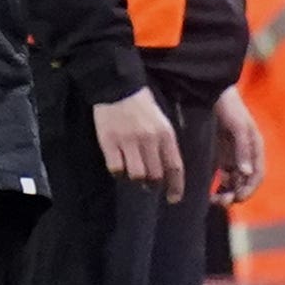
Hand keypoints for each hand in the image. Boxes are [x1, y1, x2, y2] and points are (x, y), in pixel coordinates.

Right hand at [94, 87, 185, 202]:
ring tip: (133, 175)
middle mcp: (149, 140)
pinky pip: (116, 167)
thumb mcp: (161, 121)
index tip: (173, 198)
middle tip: (149, 185)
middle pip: (155, 174)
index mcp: (165, 134)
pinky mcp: (109, 141)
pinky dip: (118, 171)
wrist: (117, 86)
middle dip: (153, 183)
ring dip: (136, 179)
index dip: (175, 186)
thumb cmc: (141, 103)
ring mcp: (128, 141)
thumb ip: (163, 142)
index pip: (174, 167)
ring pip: (136, 174)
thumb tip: (162, 166)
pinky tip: (118, 166)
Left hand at [214, 87, 264, 203]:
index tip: (236, 199)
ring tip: (213, 200)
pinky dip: (219, 184)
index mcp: (256, 148)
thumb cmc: (229, 108)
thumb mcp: (238, 127)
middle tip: (219, 202)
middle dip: (235, 193)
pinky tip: (209, 191)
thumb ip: (243, 149)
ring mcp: (235, 154)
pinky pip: (224, 174)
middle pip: (245, 181)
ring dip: (227, 192)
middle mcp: (247, 154)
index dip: (248, 189)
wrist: (213, 92)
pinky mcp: (223, 153)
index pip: (257, 175)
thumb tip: (246, 172)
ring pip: (234, 180)